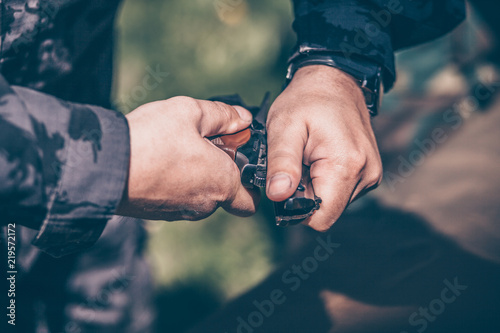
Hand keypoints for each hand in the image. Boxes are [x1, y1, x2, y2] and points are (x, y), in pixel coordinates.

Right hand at [116, 96, 258, 220]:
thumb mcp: (191, 112)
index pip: (250, 201)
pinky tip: (159, 160)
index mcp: (222, 183)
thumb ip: (223, 116)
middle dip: (217, 169)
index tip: (238, 160)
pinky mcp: (157, 213)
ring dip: (194, 174)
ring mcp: (179, 212)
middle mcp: (204, 205)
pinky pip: (176, 198)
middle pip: (222, 191)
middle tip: (200, 141)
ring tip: (174, 147)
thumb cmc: (151, 140)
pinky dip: (174, 182)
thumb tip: (242, 119)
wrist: (104, 167)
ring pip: (198, 194)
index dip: (249, 182)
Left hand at [266, 65, 381, 230]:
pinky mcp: (369, 173)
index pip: (321, 218)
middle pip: (327, 211)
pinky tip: (319, 157)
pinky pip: (341, 191)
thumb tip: (277, 196)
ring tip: (308, 156)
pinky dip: (325, 180)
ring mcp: (371, 175)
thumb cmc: (308, 100)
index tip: (287, 182)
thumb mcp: (285, 127)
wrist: (335, 81)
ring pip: (333, 202)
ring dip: (314, 186)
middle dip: (305, 194)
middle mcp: (367, 175)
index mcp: (346, 166)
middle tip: (297, 161)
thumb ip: (281, 163)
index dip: (297, 208)